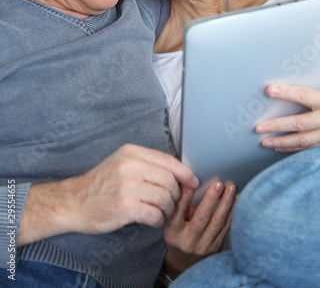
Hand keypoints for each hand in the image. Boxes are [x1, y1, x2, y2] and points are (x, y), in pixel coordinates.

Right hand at [18, 144, 198, 245]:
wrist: (73, 201)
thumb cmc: (100, 183)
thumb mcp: (120, 162)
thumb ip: (145, 163)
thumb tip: (176, 172)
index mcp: (131, 152)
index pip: (168, 160)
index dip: (184, 172)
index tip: (192, 182)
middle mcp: (130, 166)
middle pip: (169, 180)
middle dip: (176, 195)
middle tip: (171, 203)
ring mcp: (127, 187)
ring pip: (165, 198)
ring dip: (167, 209)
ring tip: (161, 213)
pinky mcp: (125, 207)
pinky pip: (155, 214)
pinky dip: (158, 220)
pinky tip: (151, 220)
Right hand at [163, 181, 236, 278]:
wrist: (186, 259)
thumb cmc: (179, 232)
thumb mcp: (173, 221)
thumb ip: (180, 205)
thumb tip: (189, 184)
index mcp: (173, 233)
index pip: (178, 213)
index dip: (185, 198)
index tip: (191, 183)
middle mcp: (188, 242)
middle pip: (201, 218)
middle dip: (211, 199)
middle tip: (219, 184)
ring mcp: (203, 246)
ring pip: (218, 223)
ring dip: (226, 204)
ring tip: (231, 189)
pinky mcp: (216, 247)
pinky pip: (226, 227)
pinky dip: (232, 212)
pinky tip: (236, 200)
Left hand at [256, 85, 319, 151]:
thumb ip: (310, 93)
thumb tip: (281, 89)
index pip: (303, 95)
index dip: (286, 92)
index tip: (269, 90)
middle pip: (299, 123)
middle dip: (277, 125)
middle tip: (259, 127)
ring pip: (301, 140)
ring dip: (280, 141)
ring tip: (264, 141)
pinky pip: (306, 147)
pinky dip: (290, 148)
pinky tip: (277, 147)